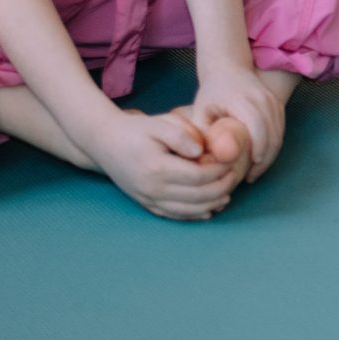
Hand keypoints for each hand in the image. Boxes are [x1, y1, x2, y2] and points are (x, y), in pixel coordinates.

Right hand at [87, 108, 239, 220]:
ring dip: (210, 205)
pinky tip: (208, 211)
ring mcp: (148, 199)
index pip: (198, 176)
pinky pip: (173, 215)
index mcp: (158, 169)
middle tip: (234, 178)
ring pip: (186, 210)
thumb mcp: (159, 124)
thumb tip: (201, 151)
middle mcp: (153, 189)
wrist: (105, 143)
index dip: (218, 172)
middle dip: (219, 188)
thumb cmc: (135, 130)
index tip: (231, 162)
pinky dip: (193, 215)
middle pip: (196, 196)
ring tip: (227, 195)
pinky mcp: (146, 203)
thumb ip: (181, 135)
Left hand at [189, 61, 287, 183]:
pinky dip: (274, 145)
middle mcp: (262, 97)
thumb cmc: (212, 92)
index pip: (257, 124)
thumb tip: (206, 158)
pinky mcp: (277, 103)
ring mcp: (272, 99)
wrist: (228, 67)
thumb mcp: (200, 111)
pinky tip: (262, 158)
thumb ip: (202, 133)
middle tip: (252, 177)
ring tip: (256, 171)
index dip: (258, 147)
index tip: (251, 167)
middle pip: (273, 132)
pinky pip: (280, 128)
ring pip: (279, 132)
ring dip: (271, 154)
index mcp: (242, 99)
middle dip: (265, 158)